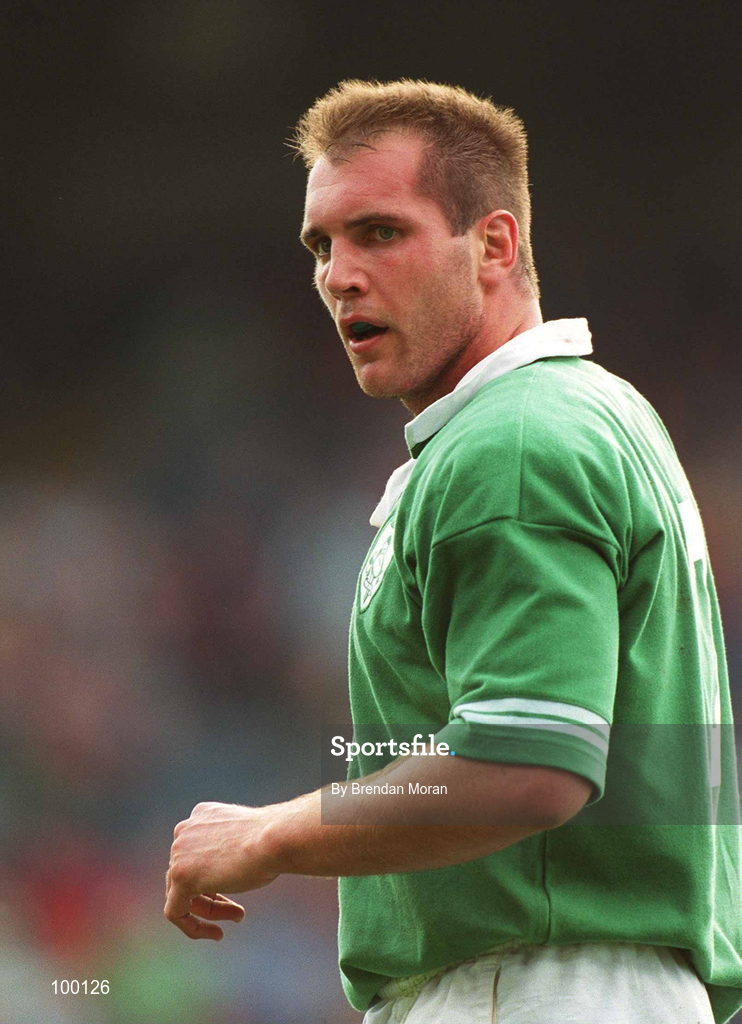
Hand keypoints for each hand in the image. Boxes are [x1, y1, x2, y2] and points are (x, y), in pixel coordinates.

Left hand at [164, 801, 279, 939]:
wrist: (276, 839)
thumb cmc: (272, 840)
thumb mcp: (245, 839)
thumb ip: (228, 849)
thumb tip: (225, 870)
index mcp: (200, 816)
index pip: (197, 855)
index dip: (216, 878)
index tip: (236, 890)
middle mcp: (184, 831)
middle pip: (188, 875)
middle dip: (214, 898)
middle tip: (239, 912)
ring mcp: (179, 853)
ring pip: (183, 894)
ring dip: (211, 911)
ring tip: (238, 918)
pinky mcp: (180, 877)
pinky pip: (175, 912)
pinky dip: (193, 927)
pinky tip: (217, 934)